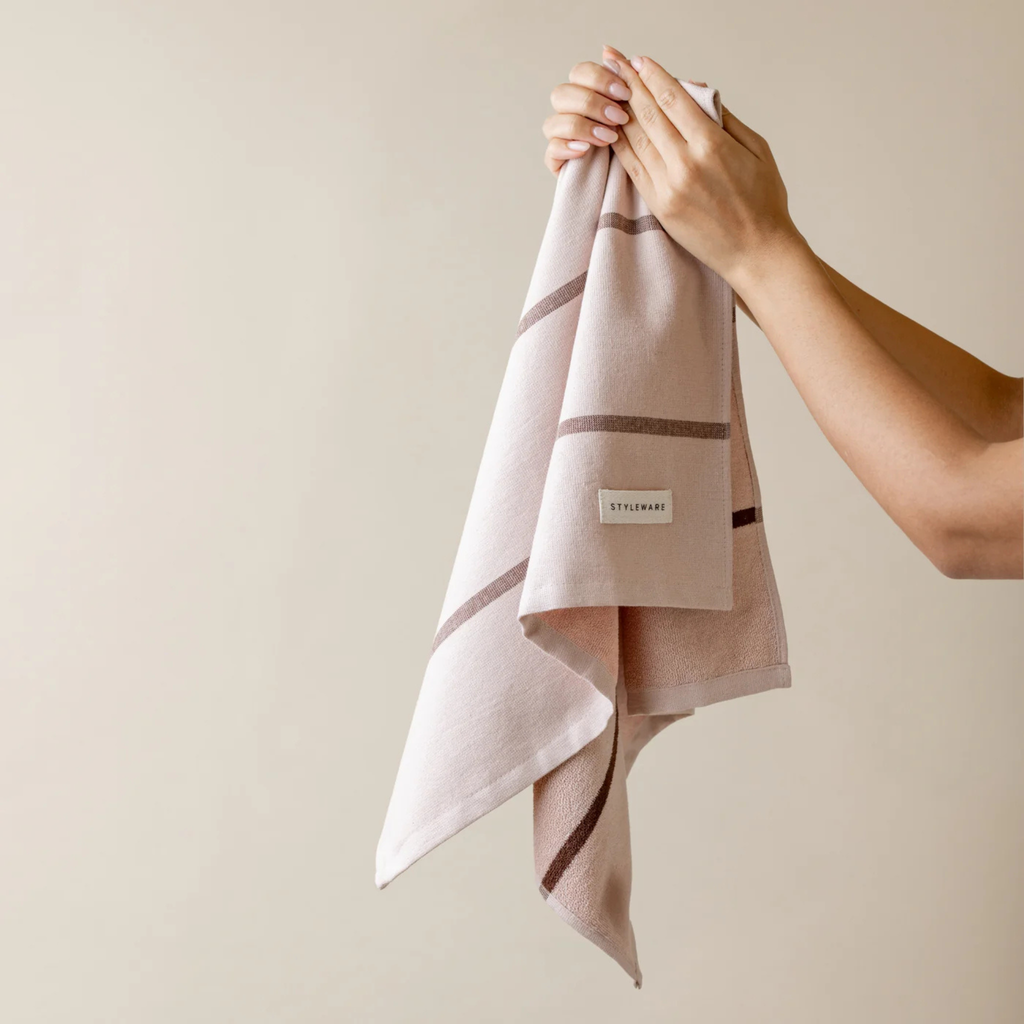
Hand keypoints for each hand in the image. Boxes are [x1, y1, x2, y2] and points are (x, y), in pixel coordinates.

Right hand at [542, 58, 633, 175]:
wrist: (644, 175)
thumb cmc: (640, 140)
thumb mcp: (638, 107)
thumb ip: (624, 77)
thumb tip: (609, 49)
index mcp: (587, 92)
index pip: (579, 72)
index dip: (599, 78)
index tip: (625, 93)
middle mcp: (569, 112)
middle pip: (561, 94)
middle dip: (591, 103)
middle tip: (619, 117)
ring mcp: (560, 137)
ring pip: (552, 122)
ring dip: (582, 126)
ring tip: (609, 137)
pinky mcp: (558, 162)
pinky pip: (550, 150)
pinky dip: (567, 147)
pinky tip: (586, 150)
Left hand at [601, 45, 806, 289]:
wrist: (756, 253)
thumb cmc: (763, 201)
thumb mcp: (757, 149)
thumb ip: (726, 119)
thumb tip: (699, 94)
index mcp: (712, 144)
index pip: (673, 99)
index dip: (652, 76)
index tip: (638, 60)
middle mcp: (685, 163)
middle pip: (648, 114)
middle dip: (628, 84)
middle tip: (612, 63)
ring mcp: (669, 187)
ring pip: (636, 140)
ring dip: (618, 111)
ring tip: (605, 90)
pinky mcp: (660, 206)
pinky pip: (634, 168)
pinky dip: (620, 146)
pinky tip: (610, 130)